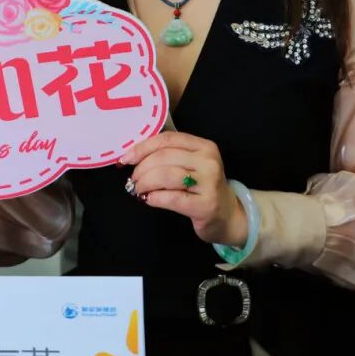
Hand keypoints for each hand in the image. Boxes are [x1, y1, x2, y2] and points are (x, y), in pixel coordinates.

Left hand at [121, 132, 247, 246]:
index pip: (167, 139)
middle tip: (133, 180)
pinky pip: (171, 198)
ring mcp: (209, 183)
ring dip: (145, 183)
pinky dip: (154, 198)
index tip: (126, 159)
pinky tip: (149, 199)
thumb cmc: (203, 188)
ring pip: (165, 175)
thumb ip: (169, 156)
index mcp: (204, 146)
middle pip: (163, 157)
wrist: (228, 216)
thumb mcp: (192, 165)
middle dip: (141, 168)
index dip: (142, 148)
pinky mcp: (205, 205)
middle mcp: (208, 161)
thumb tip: (132, 156)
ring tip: (139, 190)